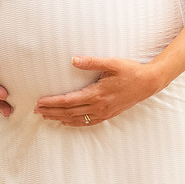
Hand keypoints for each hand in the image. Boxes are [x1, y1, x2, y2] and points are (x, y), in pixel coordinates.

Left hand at [35, 55, 160, 127]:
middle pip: (69, 111)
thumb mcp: (112, 63)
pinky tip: (66, 122)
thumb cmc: (130, 71)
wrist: (148, 83)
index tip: (39, 102)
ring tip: (46, 117)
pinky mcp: (108, 115)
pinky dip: (74, 123)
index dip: (52, 102)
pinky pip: (88, 122)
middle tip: (36, 110)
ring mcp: (104, 112)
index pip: (69, 101)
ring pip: (76, 119)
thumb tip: (73, 60)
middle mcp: (99, 106)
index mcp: (97, 94)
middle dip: (51, 111)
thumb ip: (92, 62)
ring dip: (59, 118)